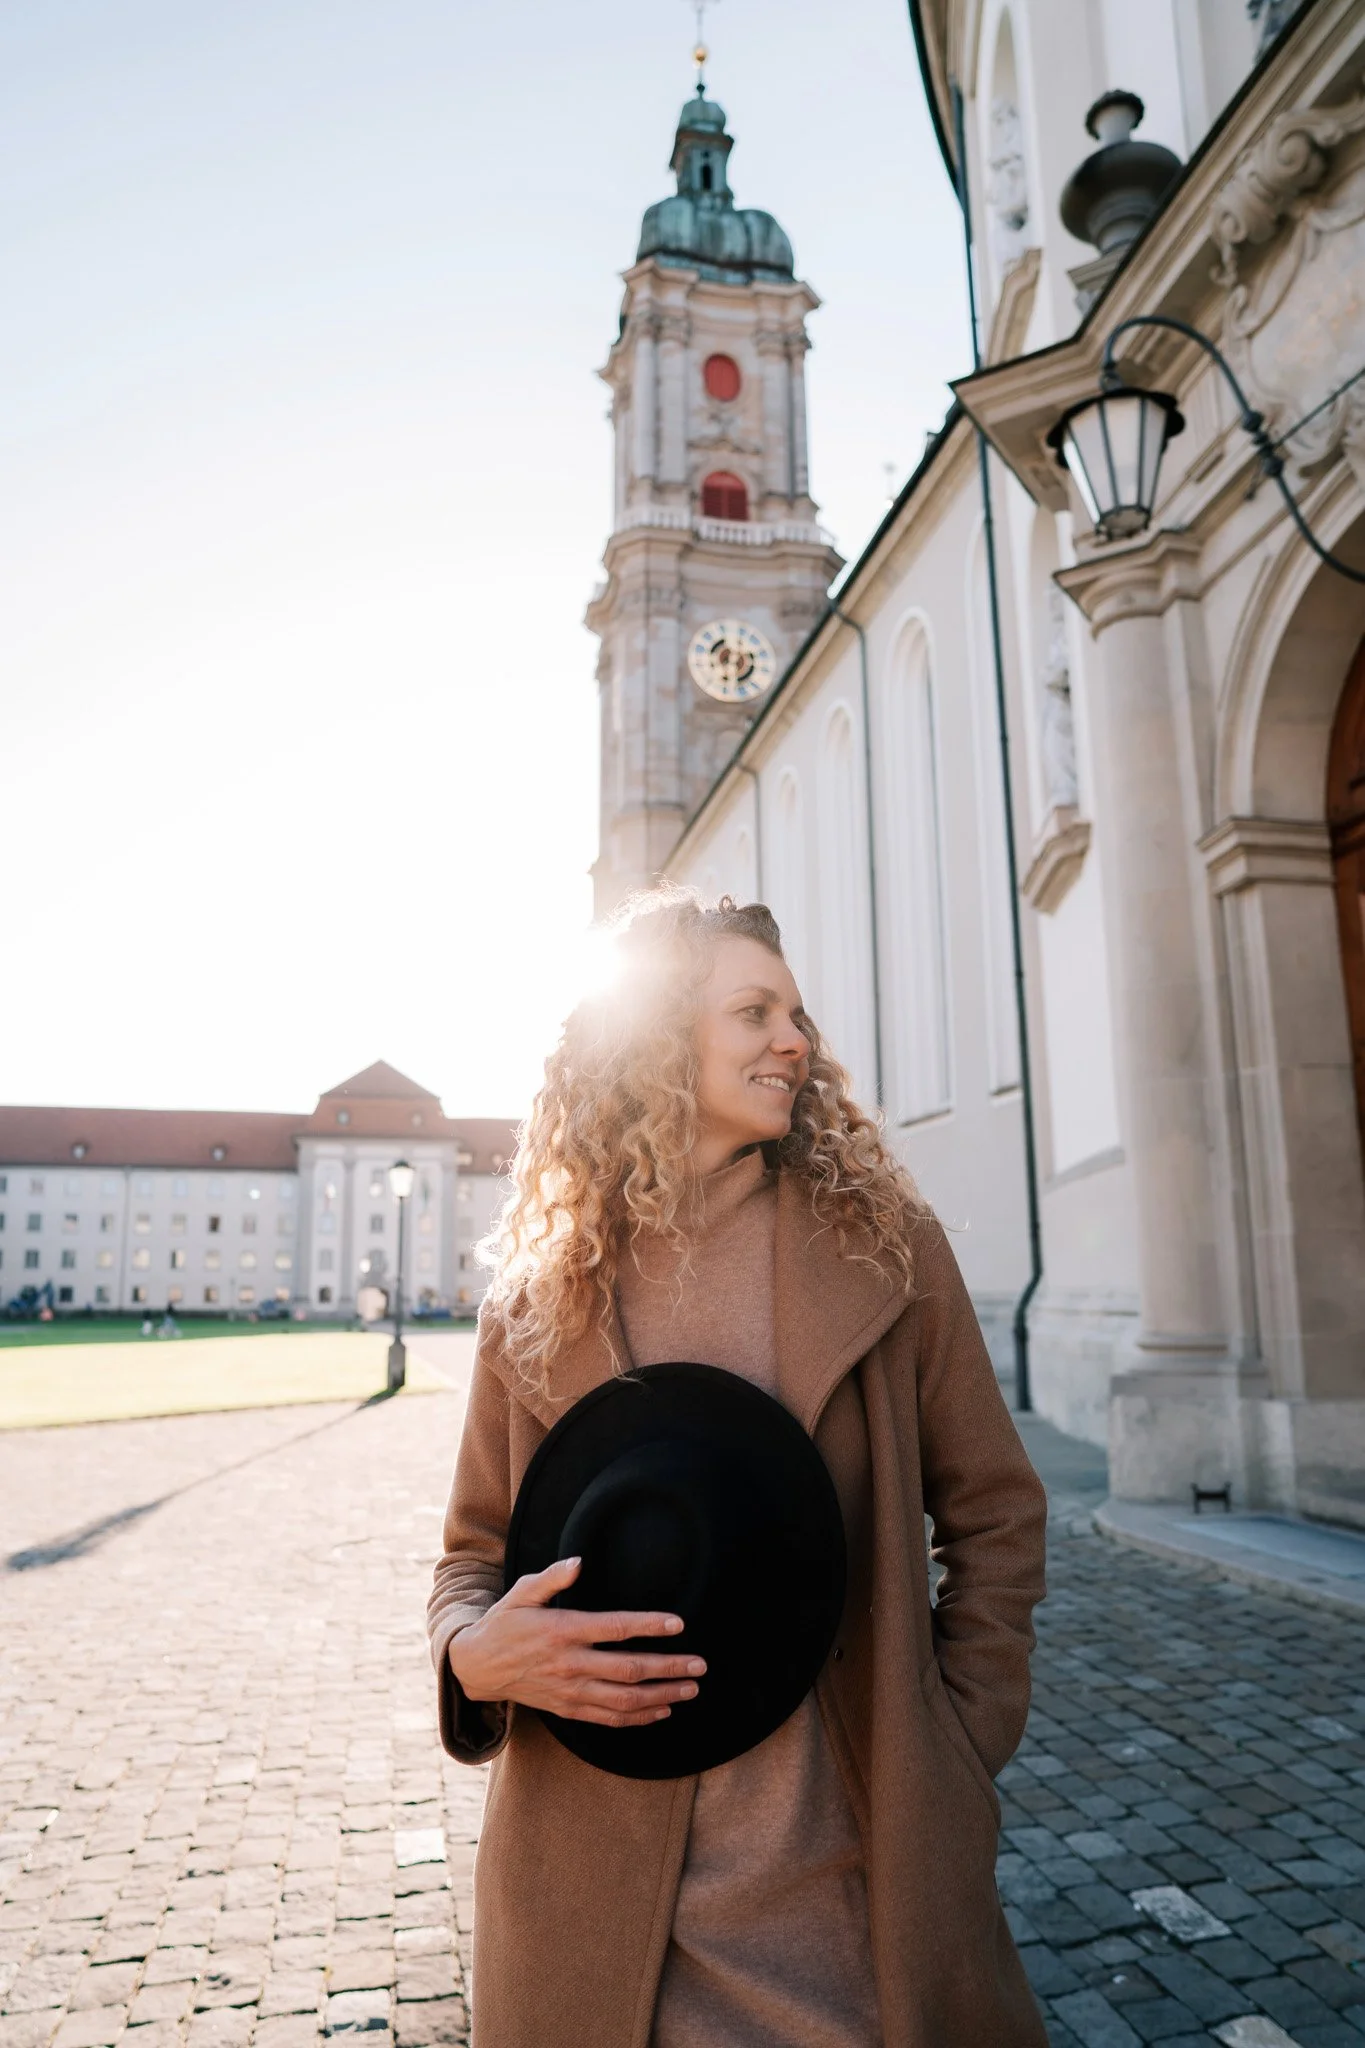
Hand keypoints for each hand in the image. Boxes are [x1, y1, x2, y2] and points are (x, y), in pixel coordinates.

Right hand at [448, 1556, 706, 1728]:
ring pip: (624, 1700)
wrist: (477, 1667)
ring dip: (661, 1696)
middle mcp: (570, 1664)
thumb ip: (552, 1578)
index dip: (648, 1626)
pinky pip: (608, 1719)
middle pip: (628, 1670)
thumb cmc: (504, 1623)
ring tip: (690, 1689)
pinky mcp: (568, 1709)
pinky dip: (638, 1718)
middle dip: (668, 1668)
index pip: (614, 1628)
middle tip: (699, 1665)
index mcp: (562, 1630)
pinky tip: (661, 1710)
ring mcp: (570, 1691)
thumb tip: (579, 1562)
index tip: (678, 1624)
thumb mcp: (521, 1592)